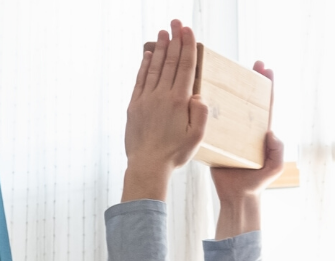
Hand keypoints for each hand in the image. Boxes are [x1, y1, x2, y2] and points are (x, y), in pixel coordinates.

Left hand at [121, 20, 207, 201]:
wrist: (147, 165)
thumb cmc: (175, 153)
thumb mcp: (197, 137)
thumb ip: (200, 113)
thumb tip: (197, 95)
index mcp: (179, 101)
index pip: (186, 67)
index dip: (187, 46)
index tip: (187, 31)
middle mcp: (162, 95)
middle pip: (170, 62)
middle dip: (174, 40)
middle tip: (176, 22)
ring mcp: (146, 98)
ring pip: (155, 67)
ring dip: (160, 48)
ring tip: (163, 32)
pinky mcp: (135, 105)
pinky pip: (141, 79)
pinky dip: (145, 65)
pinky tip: (148, 55)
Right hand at [212, 62, 283, 197]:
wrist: (237, 197)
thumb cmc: (257, 183)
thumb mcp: (273, 168)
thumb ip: (277, 152)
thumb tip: (272, 132)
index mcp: (260, 132)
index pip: (266, 103)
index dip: (267, 85)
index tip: (266, 68)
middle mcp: (246, 129)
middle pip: (249, 99)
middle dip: (250, 79)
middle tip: (252, 63)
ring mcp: (231, 133)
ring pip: (230, 106)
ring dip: (227, 88)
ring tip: (224, 70)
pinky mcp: (216, 140)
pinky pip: (212, 121)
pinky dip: (207, 107)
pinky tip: (202, 92)